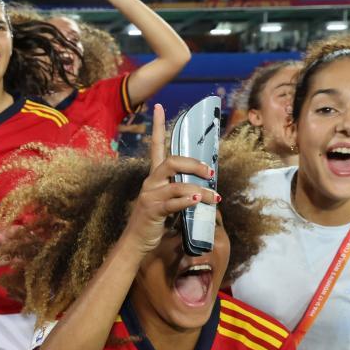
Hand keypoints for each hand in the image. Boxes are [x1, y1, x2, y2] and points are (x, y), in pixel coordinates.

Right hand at [123, 104, 217, 253]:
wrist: (135, 242)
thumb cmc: (153, 222)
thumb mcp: (168, 202)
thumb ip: (181, 191)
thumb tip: (205, 187)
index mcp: (154, 177)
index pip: (155, 146)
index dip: (157, 126)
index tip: (159, 106)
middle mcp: (150, 182)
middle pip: (171, 161)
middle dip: (194, 164)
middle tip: (210, 172)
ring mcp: (150, 195)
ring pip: (177, 184)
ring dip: (200, 189)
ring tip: (214, 197)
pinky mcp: (153, 210)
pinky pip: (173, 202)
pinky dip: (188, 200)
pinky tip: (198, 200)